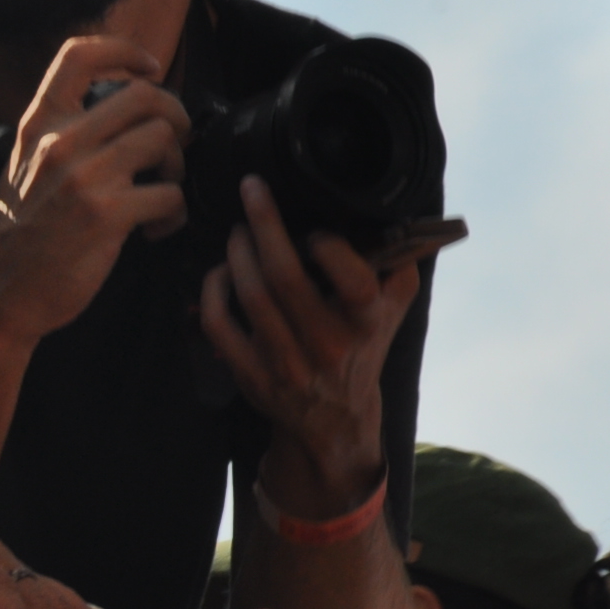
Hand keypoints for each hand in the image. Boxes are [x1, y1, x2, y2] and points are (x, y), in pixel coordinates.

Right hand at [0, 37, 189, 347]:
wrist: (3, 290)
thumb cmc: (19, 231)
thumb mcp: (23, 166)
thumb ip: (60, 133)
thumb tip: (114, 110)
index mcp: (37, 125)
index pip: (78, 57)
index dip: (122, 50)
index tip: (147, 66)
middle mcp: (60, 142)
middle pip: (144, 95)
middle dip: (176, 115)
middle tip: (175, 141)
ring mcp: (84, 176)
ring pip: (163, 139)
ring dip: (177, 166)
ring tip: (163, 189)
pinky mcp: (108, 215)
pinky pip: (170, 194)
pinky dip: (175, 213)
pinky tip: (157, 228)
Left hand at [200, 177, 415, 512]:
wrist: (333, 416)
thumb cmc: (361, 346)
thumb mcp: (392, 310)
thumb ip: (396, 265)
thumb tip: (387, 215)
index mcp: (366, 324)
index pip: (352, 281)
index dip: (329, 247)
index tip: (314, 232)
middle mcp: (326, 345)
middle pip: (284, 278)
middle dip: (263, 225)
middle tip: (251, 192)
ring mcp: (284, 362)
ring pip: (249, 295)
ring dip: (237, 251)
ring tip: (239, 230)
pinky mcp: (250, 373)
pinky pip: (218, 322)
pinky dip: (213, 288)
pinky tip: (221, 271)